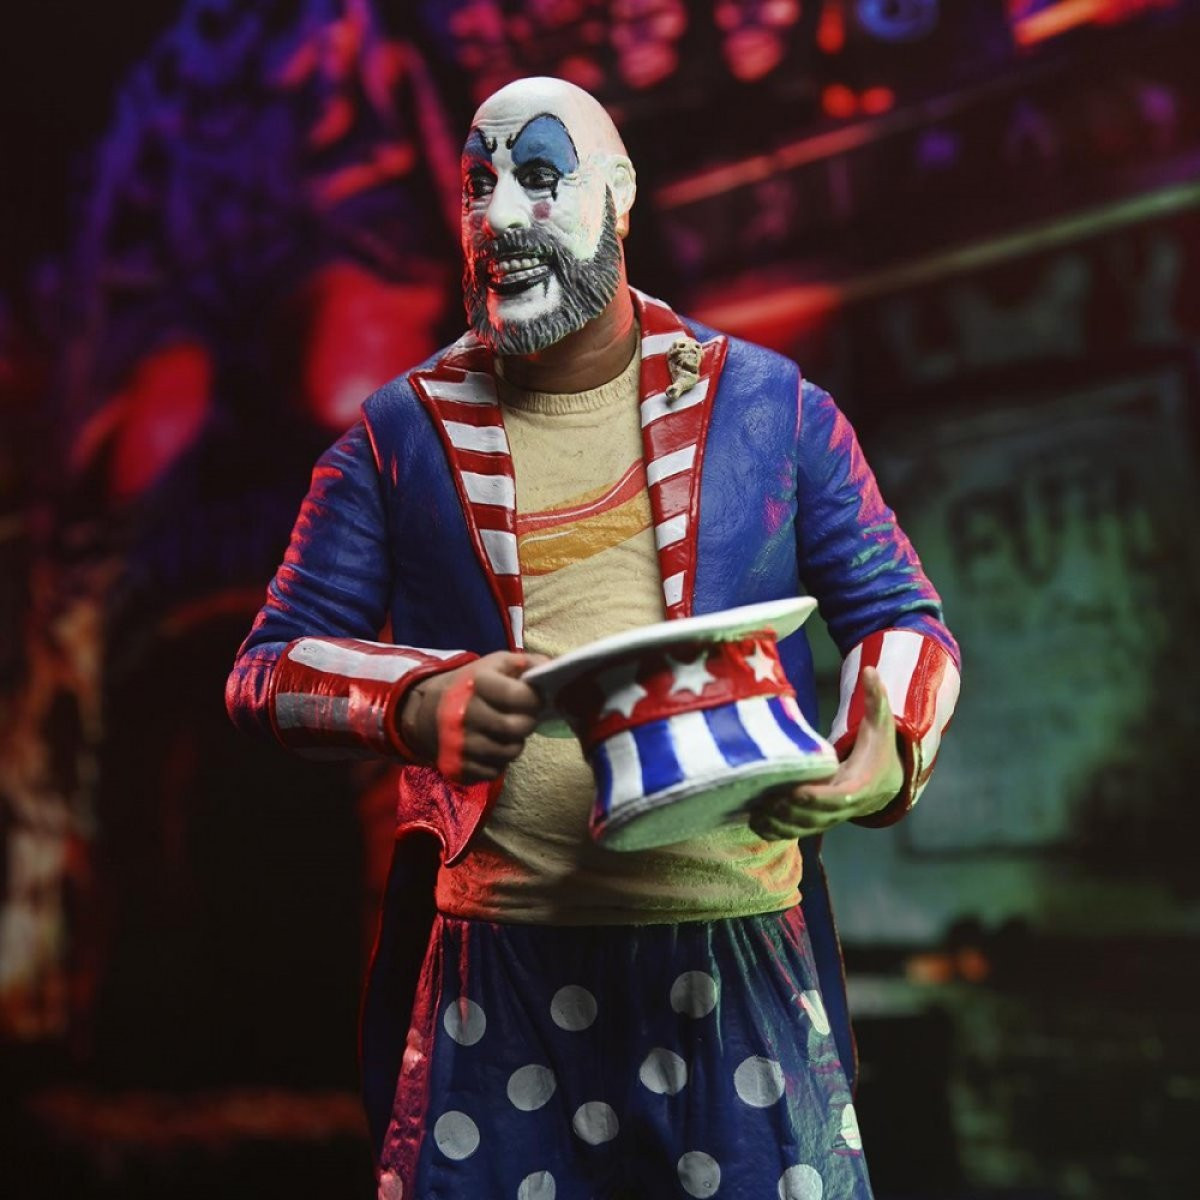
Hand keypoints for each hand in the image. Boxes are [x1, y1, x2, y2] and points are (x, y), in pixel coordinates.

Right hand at [398, 651, 548, 783]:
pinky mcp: (457, 767)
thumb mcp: (495, 664)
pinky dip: (498, 761)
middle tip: (524, 718)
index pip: (519, 696)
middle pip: (516, 729)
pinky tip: (491, 746)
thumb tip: (553, 669)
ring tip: (507, 732)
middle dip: (527, 723)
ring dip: (515, 743)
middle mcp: (464, 714)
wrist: (426, 712)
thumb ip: (527, 663)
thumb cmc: (471, 685)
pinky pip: (494, 771)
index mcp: (476, 684)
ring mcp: (459, 744)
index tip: (535, 698)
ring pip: (509, 754)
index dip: (535, 699)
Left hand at [749, 667, 903, 839]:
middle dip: (791, 812)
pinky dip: (776, 832)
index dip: (817, 797)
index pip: (838, 797)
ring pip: (804, 828)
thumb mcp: (880, 726)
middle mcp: (843, 808)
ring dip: (779, 824)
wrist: (883, 783)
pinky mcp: (817, 821)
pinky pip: (796, 832)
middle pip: (816, 817)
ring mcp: (829, 818)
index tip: (796, 792)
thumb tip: (872, 670)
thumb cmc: (877, 750)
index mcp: (859, 786)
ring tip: (756, 813)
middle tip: (765, 801)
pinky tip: (755, 822)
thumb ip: (876, 701)